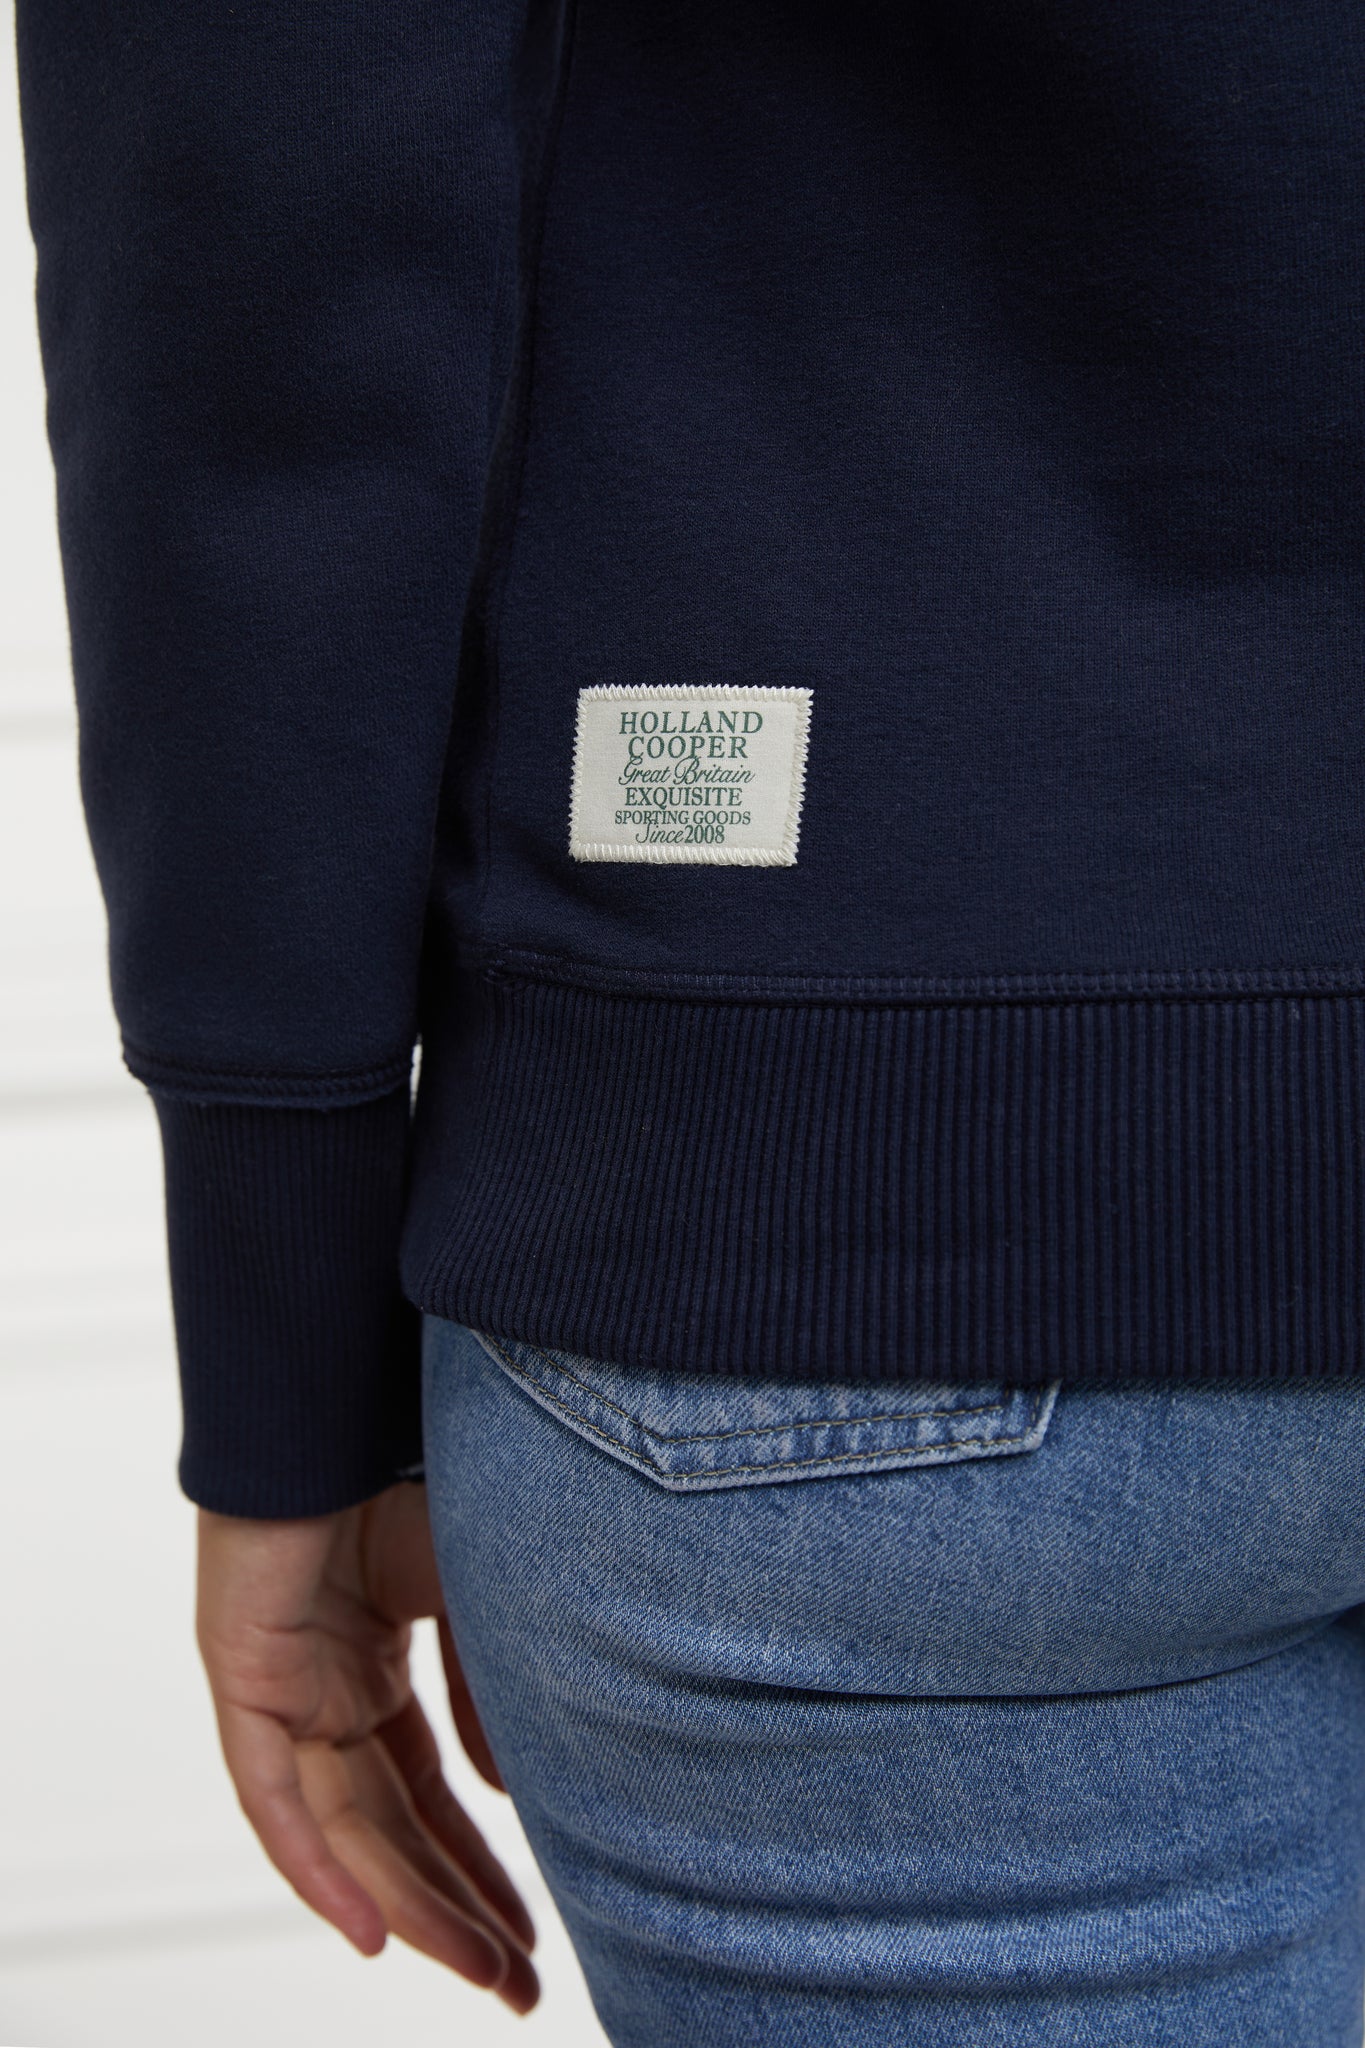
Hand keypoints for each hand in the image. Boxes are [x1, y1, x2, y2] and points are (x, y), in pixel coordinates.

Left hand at [196, 1480, 537, 2012]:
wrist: (354, 1397)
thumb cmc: (416, 1471)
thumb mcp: (479, 1600)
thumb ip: (489, 1696)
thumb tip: (512, 1796)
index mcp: (375, 1666)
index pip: (427, 1794)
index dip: (479, 1864)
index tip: (534, 1928)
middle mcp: (325, 1689)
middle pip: (392, 1829)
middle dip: (457, 1908)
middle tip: (515, 1982)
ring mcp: (283, 1689)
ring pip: (344, 1830)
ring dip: (411, 1906)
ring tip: (480, 1969)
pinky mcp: (244, 1680)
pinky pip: (275, 1799)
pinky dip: (321, 1865)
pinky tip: (373, 1928)